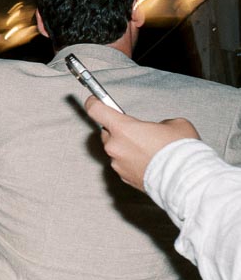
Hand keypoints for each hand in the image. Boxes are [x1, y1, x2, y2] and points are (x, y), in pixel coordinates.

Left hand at [85, 96, 199, 190]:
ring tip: (149, 150)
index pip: (96, 110)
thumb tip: (156, 130)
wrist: (184, 179)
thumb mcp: (174, 124)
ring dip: (127, 147)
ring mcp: (117, 164)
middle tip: (139, 132)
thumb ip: (158, 123)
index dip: (94, 103)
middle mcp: (115, 146)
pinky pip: (123, 164)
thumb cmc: (180, 150)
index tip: (94, 101)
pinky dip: (132, 161)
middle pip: (108, 132)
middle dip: (120, 130)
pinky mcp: (123, 177)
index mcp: (123, 128)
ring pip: (116, 150)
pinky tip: (149, 162)